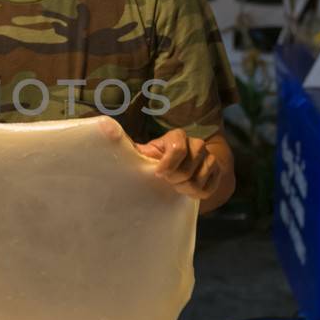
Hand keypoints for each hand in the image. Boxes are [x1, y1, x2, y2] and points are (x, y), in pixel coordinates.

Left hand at [99, 118, 228, 205]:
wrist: (183, 172)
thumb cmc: (156, 162)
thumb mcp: (141, 153)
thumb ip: (124, 143)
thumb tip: (101, 125)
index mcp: (177, 137)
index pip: (177, 147)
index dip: (168, 164)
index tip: (158, 174)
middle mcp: (196, 144)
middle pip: (188, 167)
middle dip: (175, 179)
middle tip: (167, 181)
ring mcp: (209, 157)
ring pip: (199, 179)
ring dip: (186, 187)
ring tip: (177, 186)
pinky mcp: (218, 171)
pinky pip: (209, 188)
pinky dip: (197, 193)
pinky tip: (188, 191)